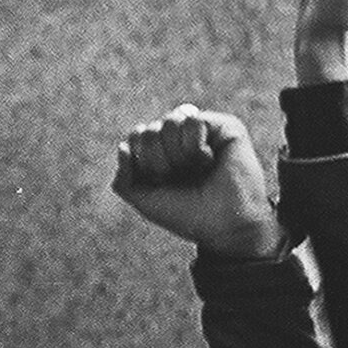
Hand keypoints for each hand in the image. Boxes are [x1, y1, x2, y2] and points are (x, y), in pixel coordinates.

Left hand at [113, 106, 282, 258]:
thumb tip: (123, 146)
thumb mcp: (145, 200)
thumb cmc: (187, 214)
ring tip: (197, 170)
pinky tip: (210, 161)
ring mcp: (203, 131)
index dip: (142, 160)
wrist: (224, 226)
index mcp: (163, 152)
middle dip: (158, 160)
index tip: (161, 182)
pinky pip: (193, 120)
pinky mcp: (225, 127)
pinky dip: (195, 147)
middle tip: (180, 178)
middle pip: (150, 129)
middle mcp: (181, 139)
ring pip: (170, 121)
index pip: (137, 136)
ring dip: (178, 155)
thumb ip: (124, 178)